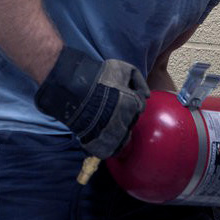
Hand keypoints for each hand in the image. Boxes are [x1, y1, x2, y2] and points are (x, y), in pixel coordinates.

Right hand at [35, 47, 149, 158]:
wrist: (73, 89)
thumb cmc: (99, 77)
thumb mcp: (124, 69)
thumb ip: (139, 81)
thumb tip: (146, 95)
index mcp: (132, 105)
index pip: (139, 107)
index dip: (130, 102)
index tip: (119, 100)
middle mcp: (125, 121)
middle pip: (130, 123)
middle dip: (124, 118)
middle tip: (110, 112)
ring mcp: (113, 135)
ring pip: (122, 140)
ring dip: (118, 134)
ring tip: (106, 126)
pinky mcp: (100, 145)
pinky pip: (109, 150)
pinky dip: (107, 146)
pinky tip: (100, 138)